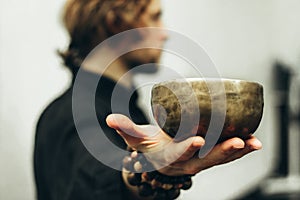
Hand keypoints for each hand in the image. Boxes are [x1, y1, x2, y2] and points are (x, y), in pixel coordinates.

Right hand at [106, 114, 261, 175]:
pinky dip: (241, 149)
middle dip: (222, 152)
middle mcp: (187, 163)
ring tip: (253, 142)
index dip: (187, 149)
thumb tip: (109, 119)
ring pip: (221, 158)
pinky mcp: (210, 155)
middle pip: (206, 160)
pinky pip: (227, 155)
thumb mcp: (136, 139)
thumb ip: (125, 128)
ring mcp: (201, 161)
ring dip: (237, 151)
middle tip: (237, 142)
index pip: (178, 155)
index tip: (198, 140)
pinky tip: (253, 141)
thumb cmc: (150, 146)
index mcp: (169, 158)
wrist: (162, 157)